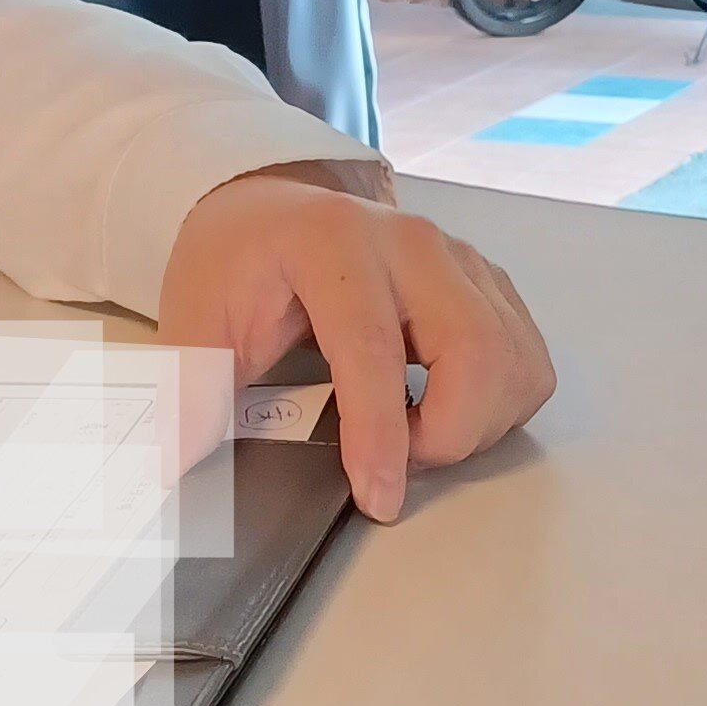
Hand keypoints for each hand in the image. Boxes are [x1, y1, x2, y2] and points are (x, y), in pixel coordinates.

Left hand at [158, 165, 552, 520]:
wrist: (270, 206)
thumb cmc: (238, 264)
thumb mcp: (195, 317)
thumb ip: (190, 388)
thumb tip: (178, 464)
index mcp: (334, 244)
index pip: (374, 349)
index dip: (381, 434)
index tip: (378, 498)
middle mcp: (413, 242)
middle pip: (476, 353)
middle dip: (449, 433)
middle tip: (396, 458)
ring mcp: (462, 258)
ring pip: (515, 362)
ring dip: (477, 424)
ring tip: (416, 431)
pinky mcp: (491, 281)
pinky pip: (528, 360)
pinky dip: (499, 404)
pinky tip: (445, 406)